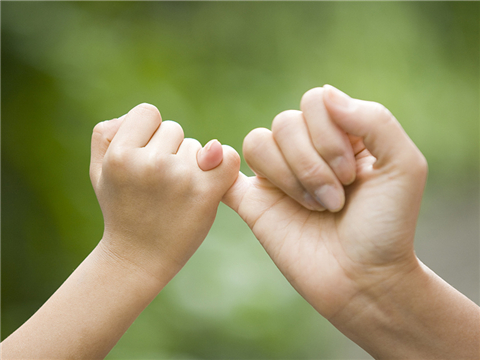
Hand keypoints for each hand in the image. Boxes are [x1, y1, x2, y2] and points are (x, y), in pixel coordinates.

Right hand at [90, 103, 239, 281]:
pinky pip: (228, 158)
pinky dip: (224, 165)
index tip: (144, 156)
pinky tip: (211, 181)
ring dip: (191, 164)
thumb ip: (108, 131)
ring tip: (174, 194)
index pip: (147, 112)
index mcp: (120, 155)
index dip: (148, 133)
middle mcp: (150, 164)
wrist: (138, 258)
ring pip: (198, 146)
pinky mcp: (205, 193)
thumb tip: (153, 117)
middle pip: (174, 129)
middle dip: (169, 150)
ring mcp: (180, 178)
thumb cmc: (121, 208)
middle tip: (157, 182)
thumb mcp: (99, 169)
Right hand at [223, 85, 426, 319]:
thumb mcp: (404, 166)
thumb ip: (374, 121)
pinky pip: (225, 170)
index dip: (329, 134)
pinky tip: (244, 179)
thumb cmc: (387, 226)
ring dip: (289, 176)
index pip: (315, 102)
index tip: (352, 176)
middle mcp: (306, 150)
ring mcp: (278, 175)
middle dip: (313, 163)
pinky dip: (221, 166)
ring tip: (315, 207)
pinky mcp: (254, 201)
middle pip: (285, 122)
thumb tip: (325, 95)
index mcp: (340, 135)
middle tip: (337, 199)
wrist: (364, 280)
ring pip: (258, 142)